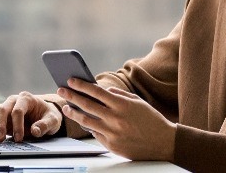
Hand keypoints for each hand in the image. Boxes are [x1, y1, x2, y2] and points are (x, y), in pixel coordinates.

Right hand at [0, 91, 62, 142]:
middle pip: (2, 110)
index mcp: (26, 99)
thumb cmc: (48, 116)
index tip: (19, 138)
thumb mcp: (53, 120)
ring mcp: (5, 108)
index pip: (18, 110)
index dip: (17, 124)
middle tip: (0, 139)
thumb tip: (35, 131)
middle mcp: (13, 101)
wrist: (44, 115)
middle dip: (0, 125)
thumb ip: (45, 125)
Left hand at [58, 78, 176, 160]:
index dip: (82, 85)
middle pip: (87, 105)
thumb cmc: (151, 120)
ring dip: (74, 113)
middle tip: (62, 90)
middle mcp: (116, 118)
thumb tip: (103, 90)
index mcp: (122, 104)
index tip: (71, 80)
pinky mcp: (112, 145)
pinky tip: (83, 122)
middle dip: (72, 96)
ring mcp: (113, 133)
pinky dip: (89, 127)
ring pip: (87, 121)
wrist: (163, 142)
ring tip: (67, 107)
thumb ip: (119, 95)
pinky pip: (96, 134)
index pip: (97, 91)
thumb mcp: (137, 102)